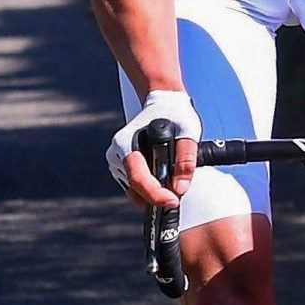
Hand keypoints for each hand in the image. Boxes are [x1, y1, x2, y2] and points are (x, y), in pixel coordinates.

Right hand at [107, 90, 198, 208]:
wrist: (163, 103)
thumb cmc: (174, 113)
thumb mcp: (188, 132)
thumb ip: (186, 160)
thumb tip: (180, 188)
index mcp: (126, 142)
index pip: (138, 178)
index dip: (155, 194)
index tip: (173, 200)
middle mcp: (117, 154)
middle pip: (135, 188)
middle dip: (157, 195)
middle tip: (178, 193)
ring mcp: (118, 162)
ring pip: (135, 190)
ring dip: (154, 191)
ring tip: (171, 178)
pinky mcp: (122, 168)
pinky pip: (136, 187)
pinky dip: (150, 188)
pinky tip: (162, 176)